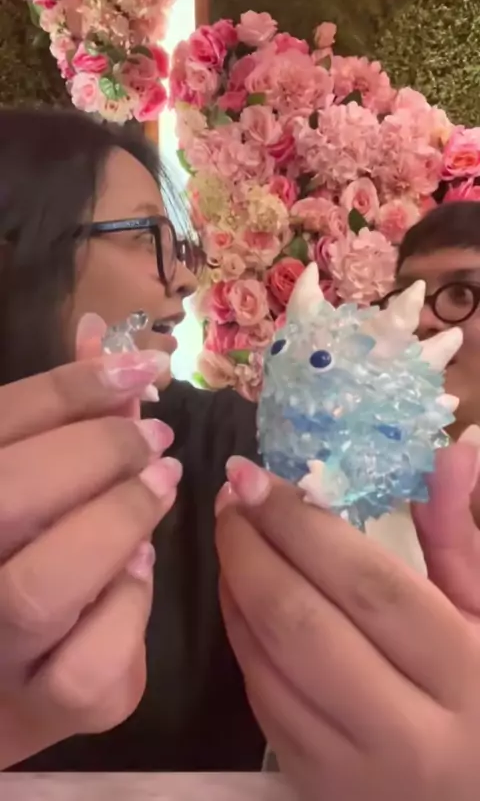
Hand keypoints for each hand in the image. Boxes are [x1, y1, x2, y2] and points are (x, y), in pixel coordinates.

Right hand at [0, 347, 179, 768]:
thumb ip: (46, 416)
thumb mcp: (14, 474)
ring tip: (157, 489)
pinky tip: (134, 576)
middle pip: (6, 499)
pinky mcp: (34, 717)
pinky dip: (129, 610)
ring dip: (116, 526)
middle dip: (96, 455)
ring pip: (42, 589)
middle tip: (153, 439)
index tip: (141, 370)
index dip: (72, 388)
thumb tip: (98, 334)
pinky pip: (91, 668)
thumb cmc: (5, 551)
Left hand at [216, 449, 479, 800]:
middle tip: (231, 496)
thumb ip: (459, 532)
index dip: (301, 524)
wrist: (470, 793)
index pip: (367, 585)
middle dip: (252, 548)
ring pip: (267, 662)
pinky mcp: (312, 781)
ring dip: (235, 586)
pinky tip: (239, 589)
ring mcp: (351, 767)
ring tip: (231, 531)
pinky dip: (239, 633)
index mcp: (462, 674)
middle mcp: (405, 730)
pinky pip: (259, 696)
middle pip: (302, 623)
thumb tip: (458, 444)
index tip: (254, 475)